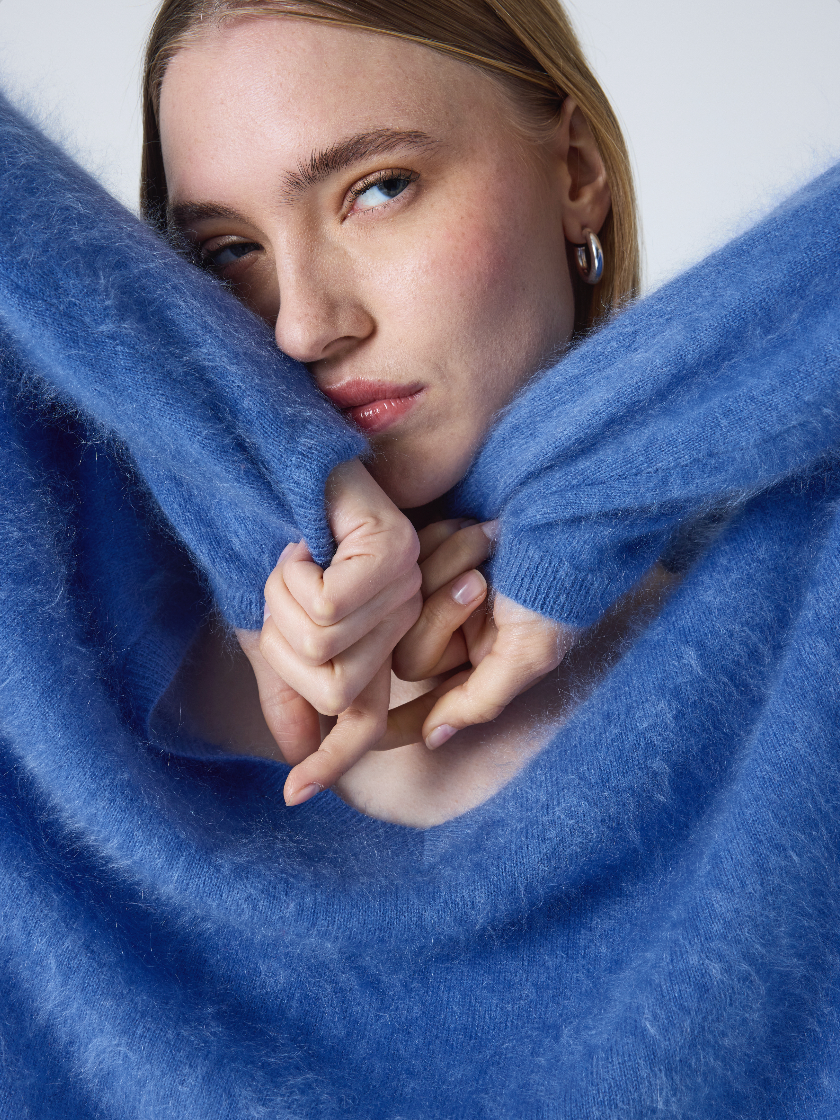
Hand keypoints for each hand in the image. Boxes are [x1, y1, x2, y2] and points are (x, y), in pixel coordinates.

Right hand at [235, 458, 420, 803]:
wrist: (274, 467)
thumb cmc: (277, 542)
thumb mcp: (276, 627)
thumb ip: (288, 688)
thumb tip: (294, 752)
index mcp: (374, 643)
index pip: (362, 722)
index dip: (331, 762)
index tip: (295, 795)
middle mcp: (399, 621)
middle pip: (330, 687)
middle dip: (281, 646)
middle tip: (278, 592)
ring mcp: (403, 584)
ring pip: (325, 644)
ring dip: (282, 603)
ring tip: (292, 561)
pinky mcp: (392, 550)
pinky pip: (329, 606)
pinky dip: (291, 578)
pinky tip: (299, 545)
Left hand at [388, 520, 577, 750]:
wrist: (562, 521)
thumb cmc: (553, 594)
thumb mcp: (528, 655)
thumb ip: (479, 701)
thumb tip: (434, 740)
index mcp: (475, 666)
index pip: (424, 706)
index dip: (397, 725)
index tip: (371, 742)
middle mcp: (455, 636)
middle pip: (409, 655)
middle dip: (443, 614)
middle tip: (480, 582)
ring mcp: (441, 595)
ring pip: (406, 607)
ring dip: (450, 569)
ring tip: (488, 544)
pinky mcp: (436, 553)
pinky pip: (411, 561)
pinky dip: (445, 541)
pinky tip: (477, 529)